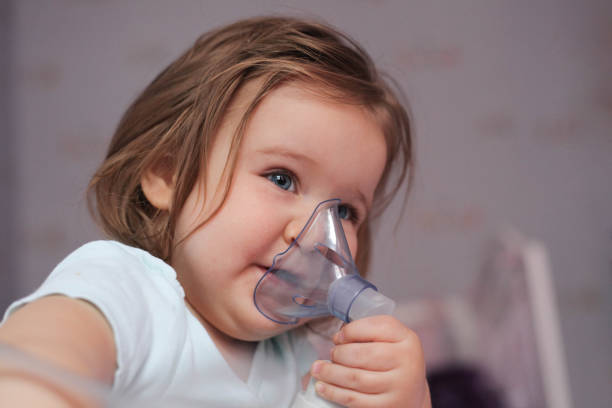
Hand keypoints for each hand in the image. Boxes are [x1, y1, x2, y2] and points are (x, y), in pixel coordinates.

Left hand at [309, 315, 430, 407]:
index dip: (351, 330)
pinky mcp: (387, 406)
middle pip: (362, 354)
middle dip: (339, 353)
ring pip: (354, 378)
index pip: (377, 327)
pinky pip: (354, 399)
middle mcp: (407, 363)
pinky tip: (322, 386)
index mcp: (407, 340)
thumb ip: (370, 332)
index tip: (338, 336)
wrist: (412, 393)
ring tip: (318, 369)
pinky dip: (333, 392)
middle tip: (332, 354)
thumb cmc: (395, 361)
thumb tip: (338, 337)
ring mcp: (398, 387)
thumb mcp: (392, 340)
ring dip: (330, 372)